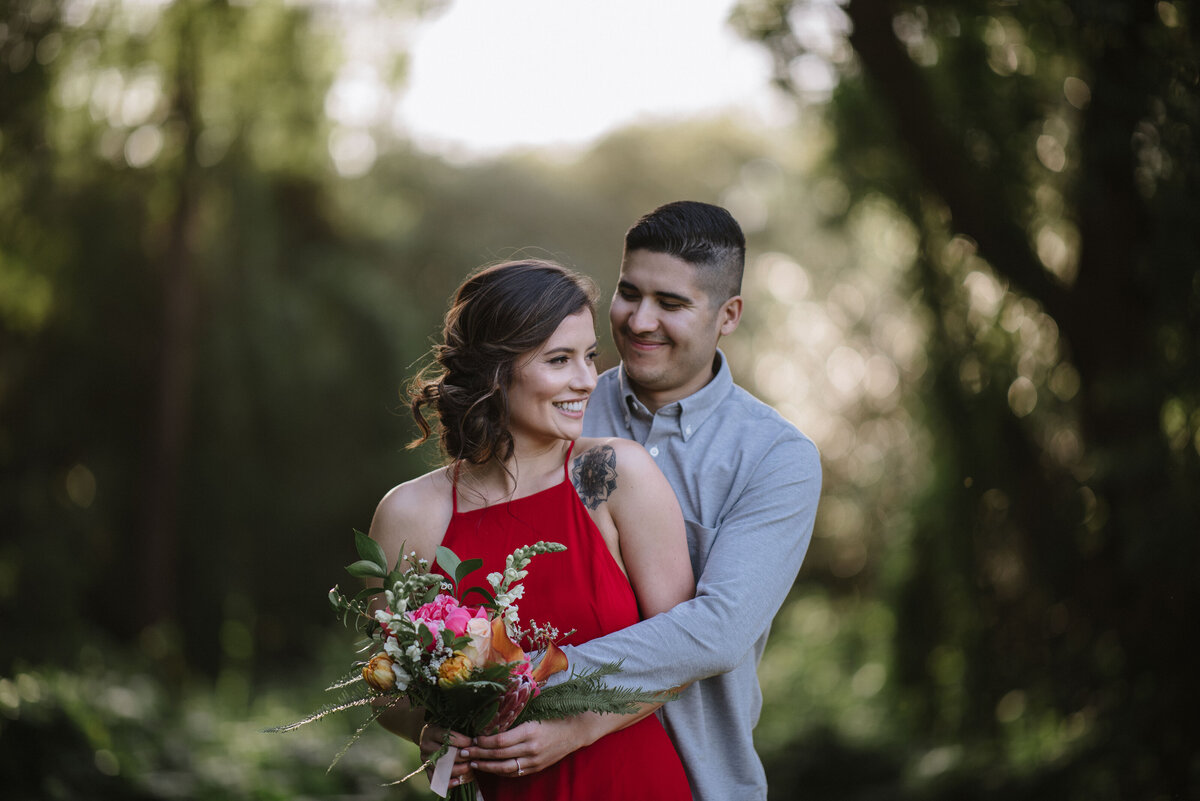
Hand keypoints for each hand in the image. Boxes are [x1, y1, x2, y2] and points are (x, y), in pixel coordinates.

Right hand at [419, 723, 474, 786]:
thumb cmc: (444, 730)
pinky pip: (435, 780)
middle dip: (462, 756)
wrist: (428, 736)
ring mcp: (425, 759)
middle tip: (474, 756)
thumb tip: (476, 738)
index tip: (473, 742)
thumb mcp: (448, 725)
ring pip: (441, 768)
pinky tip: (457, 781)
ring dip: (458, 769)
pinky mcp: (426, 770)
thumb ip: (460, 730)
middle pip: (445, 753)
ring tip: (470, 767)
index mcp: (432, 731)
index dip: (462, 741)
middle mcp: (426, 745)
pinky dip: (447, 782)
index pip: (447, 737)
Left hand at [463, 718, 595, 777]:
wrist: (575, 731)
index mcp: (530, 731)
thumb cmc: (554, 716)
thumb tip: (491, 719)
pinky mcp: (536, 768)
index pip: (500, 740)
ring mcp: (534, 761)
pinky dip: (500, 771)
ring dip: (486, 766)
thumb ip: (515, 718)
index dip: (484, 741)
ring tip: (473, 763)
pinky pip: (514, 773)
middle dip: (479, 754)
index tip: (473, 738)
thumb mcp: (535, 713)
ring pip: (505, 768)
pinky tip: (490, 768)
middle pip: (499, 755)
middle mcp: (531, 748)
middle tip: (464, 752)